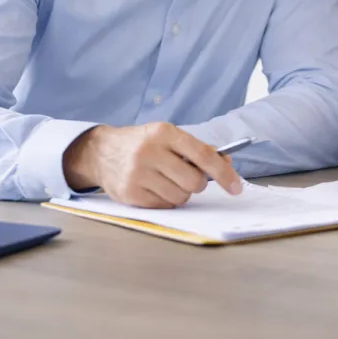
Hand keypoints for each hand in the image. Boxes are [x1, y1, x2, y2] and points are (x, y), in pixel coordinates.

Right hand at [62, 122, 243, 207]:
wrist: (101, 152)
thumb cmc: (143, 144)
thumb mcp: (167, 136)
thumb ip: (196, 149)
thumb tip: (226, 164)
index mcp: (164, 133)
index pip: (203, 155)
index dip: (223, 173)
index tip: (236, 187)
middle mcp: (150, 152)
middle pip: (194, 181)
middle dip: (196, 184)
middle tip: (186, 177)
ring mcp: (137, 174)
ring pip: (180, 197)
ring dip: (180, 193)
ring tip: (166, 180)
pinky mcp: (130, 193)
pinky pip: (164, 206)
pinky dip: (165, 200)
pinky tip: (153, 188)